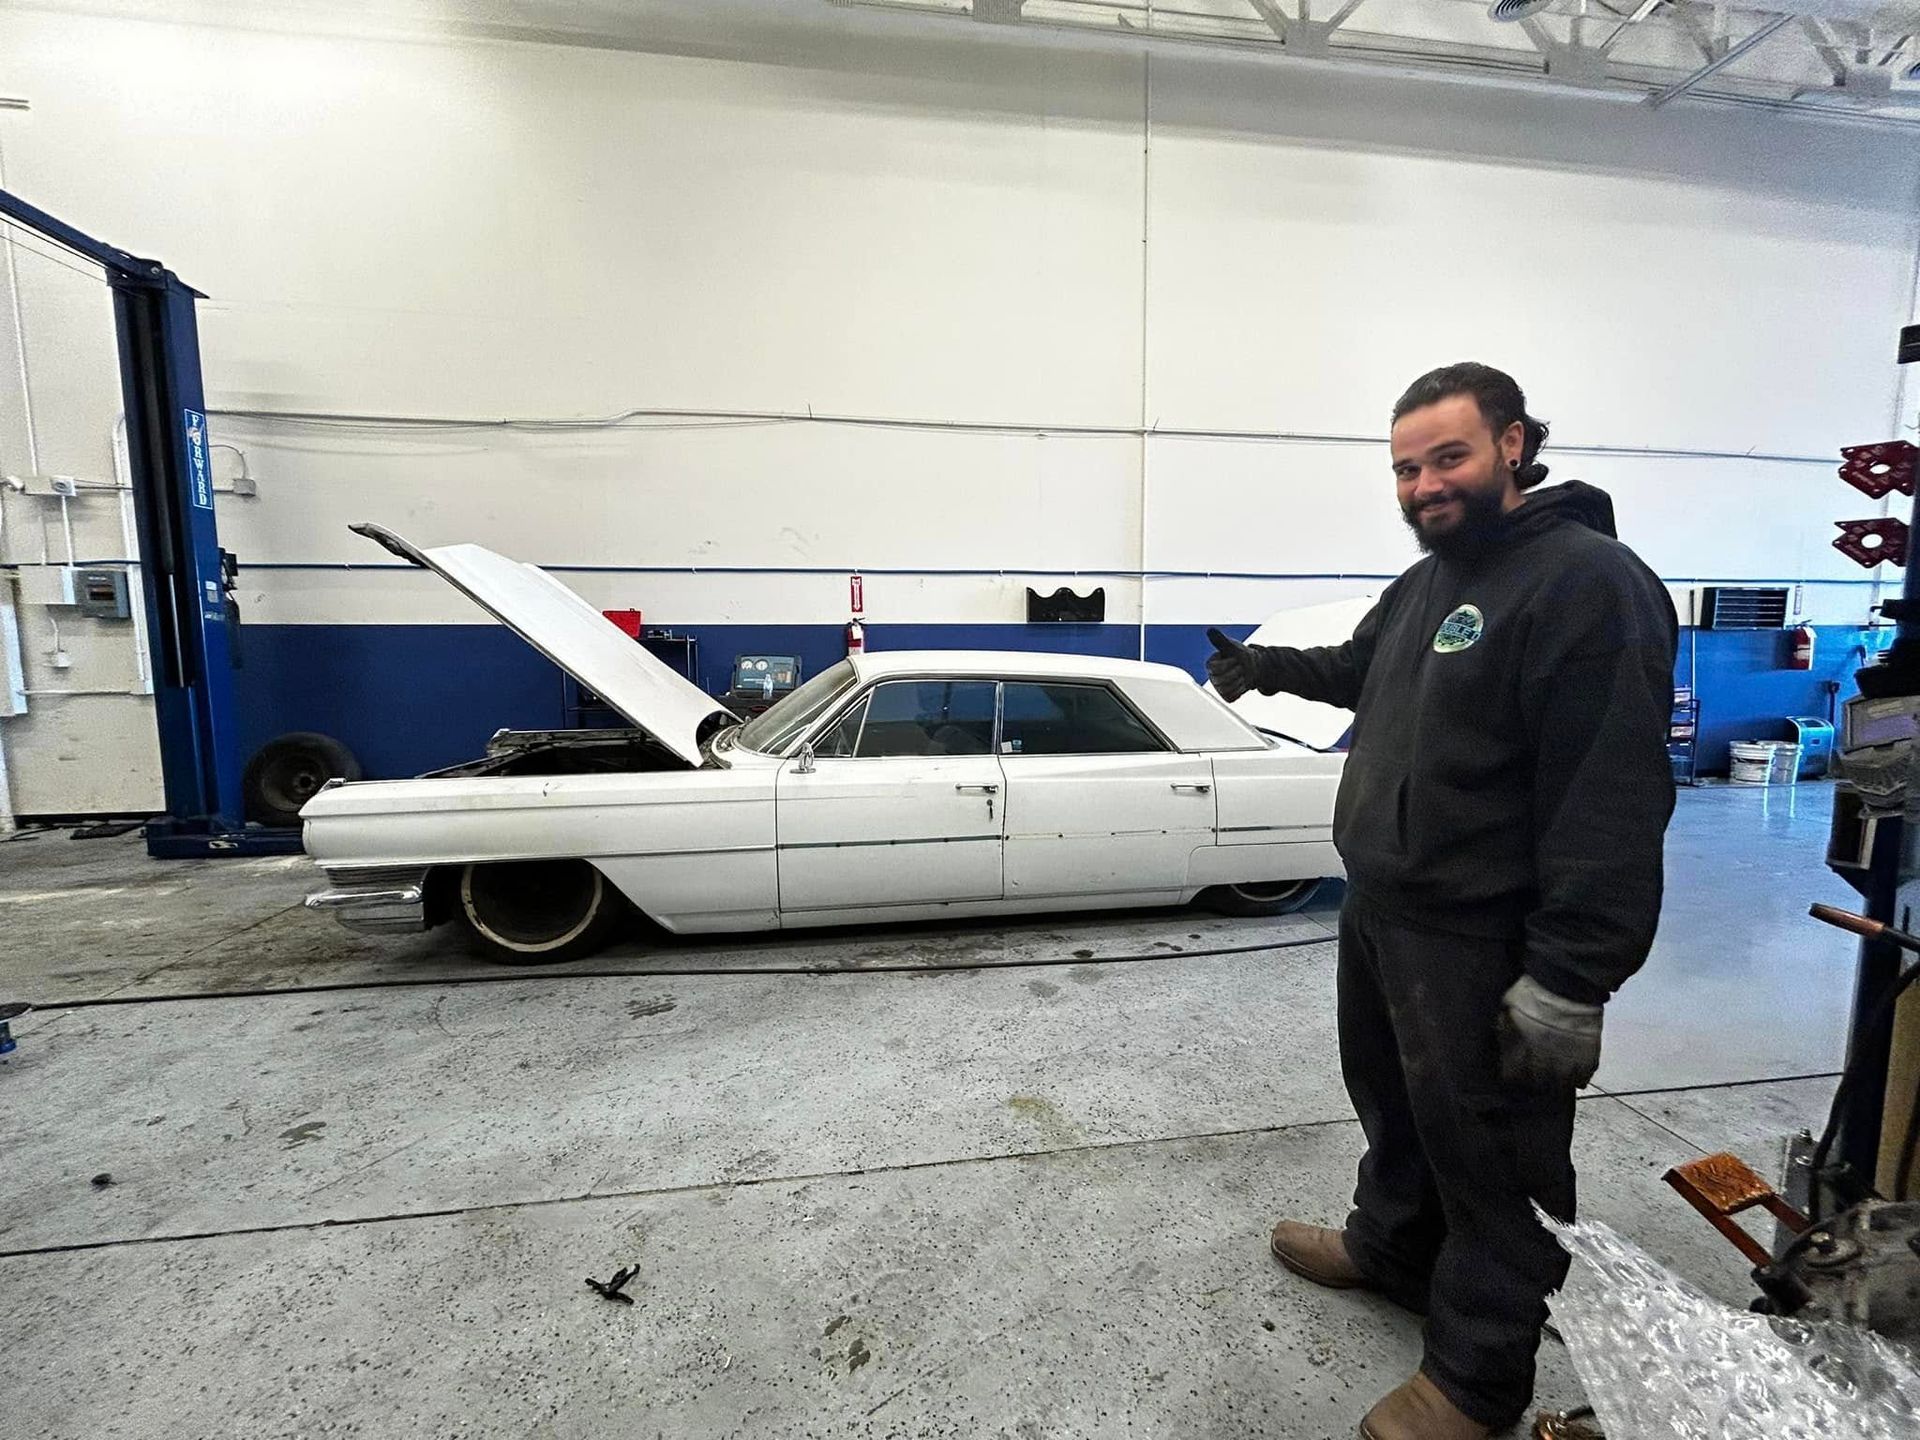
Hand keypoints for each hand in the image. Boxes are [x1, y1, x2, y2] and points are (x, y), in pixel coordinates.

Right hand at [1206, 627, 1256, 702]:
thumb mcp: (1232, 646)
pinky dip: (1240, 690)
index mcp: (1211, 664)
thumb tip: (1210, 630)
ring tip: (1242, 675)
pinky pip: (1232, 696)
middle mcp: (1212, 677)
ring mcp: (1219, 688)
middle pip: (1221, 681)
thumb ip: (1220, 640)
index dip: (1228, 664)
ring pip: (1227, 689)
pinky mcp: (1226, 695)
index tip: (1235, 658)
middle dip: (1236, 673)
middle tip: (1240, 667)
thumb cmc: (1242, 655)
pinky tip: (1242, 683)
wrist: (1254, 666)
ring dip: (1239, 681)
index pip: (1215, 669)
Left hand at [1497, 974, 1602, 1091]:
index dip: (1511, 1075)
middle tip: (1535, 1076)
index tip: (1512, 1073)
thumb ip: (1502, 1026)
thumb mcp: (1507, 1006)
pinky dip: (1579, 1078)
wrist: (1565, 984)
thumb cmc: (1530, 992)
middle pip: (1537, 1084)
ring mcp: (1567, 1062)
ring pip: (1561, 1085)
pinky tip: (1574, 1075)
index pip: (1512, 1076)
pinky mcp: (1588, 1057)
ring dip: (1556, 1083)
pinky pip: (1584, 1077)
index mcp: (1519, 1051)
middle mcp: (1542, 1062)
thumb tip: (1497, 1036)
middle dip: (1534, 1081)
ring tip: (1555, 1078)